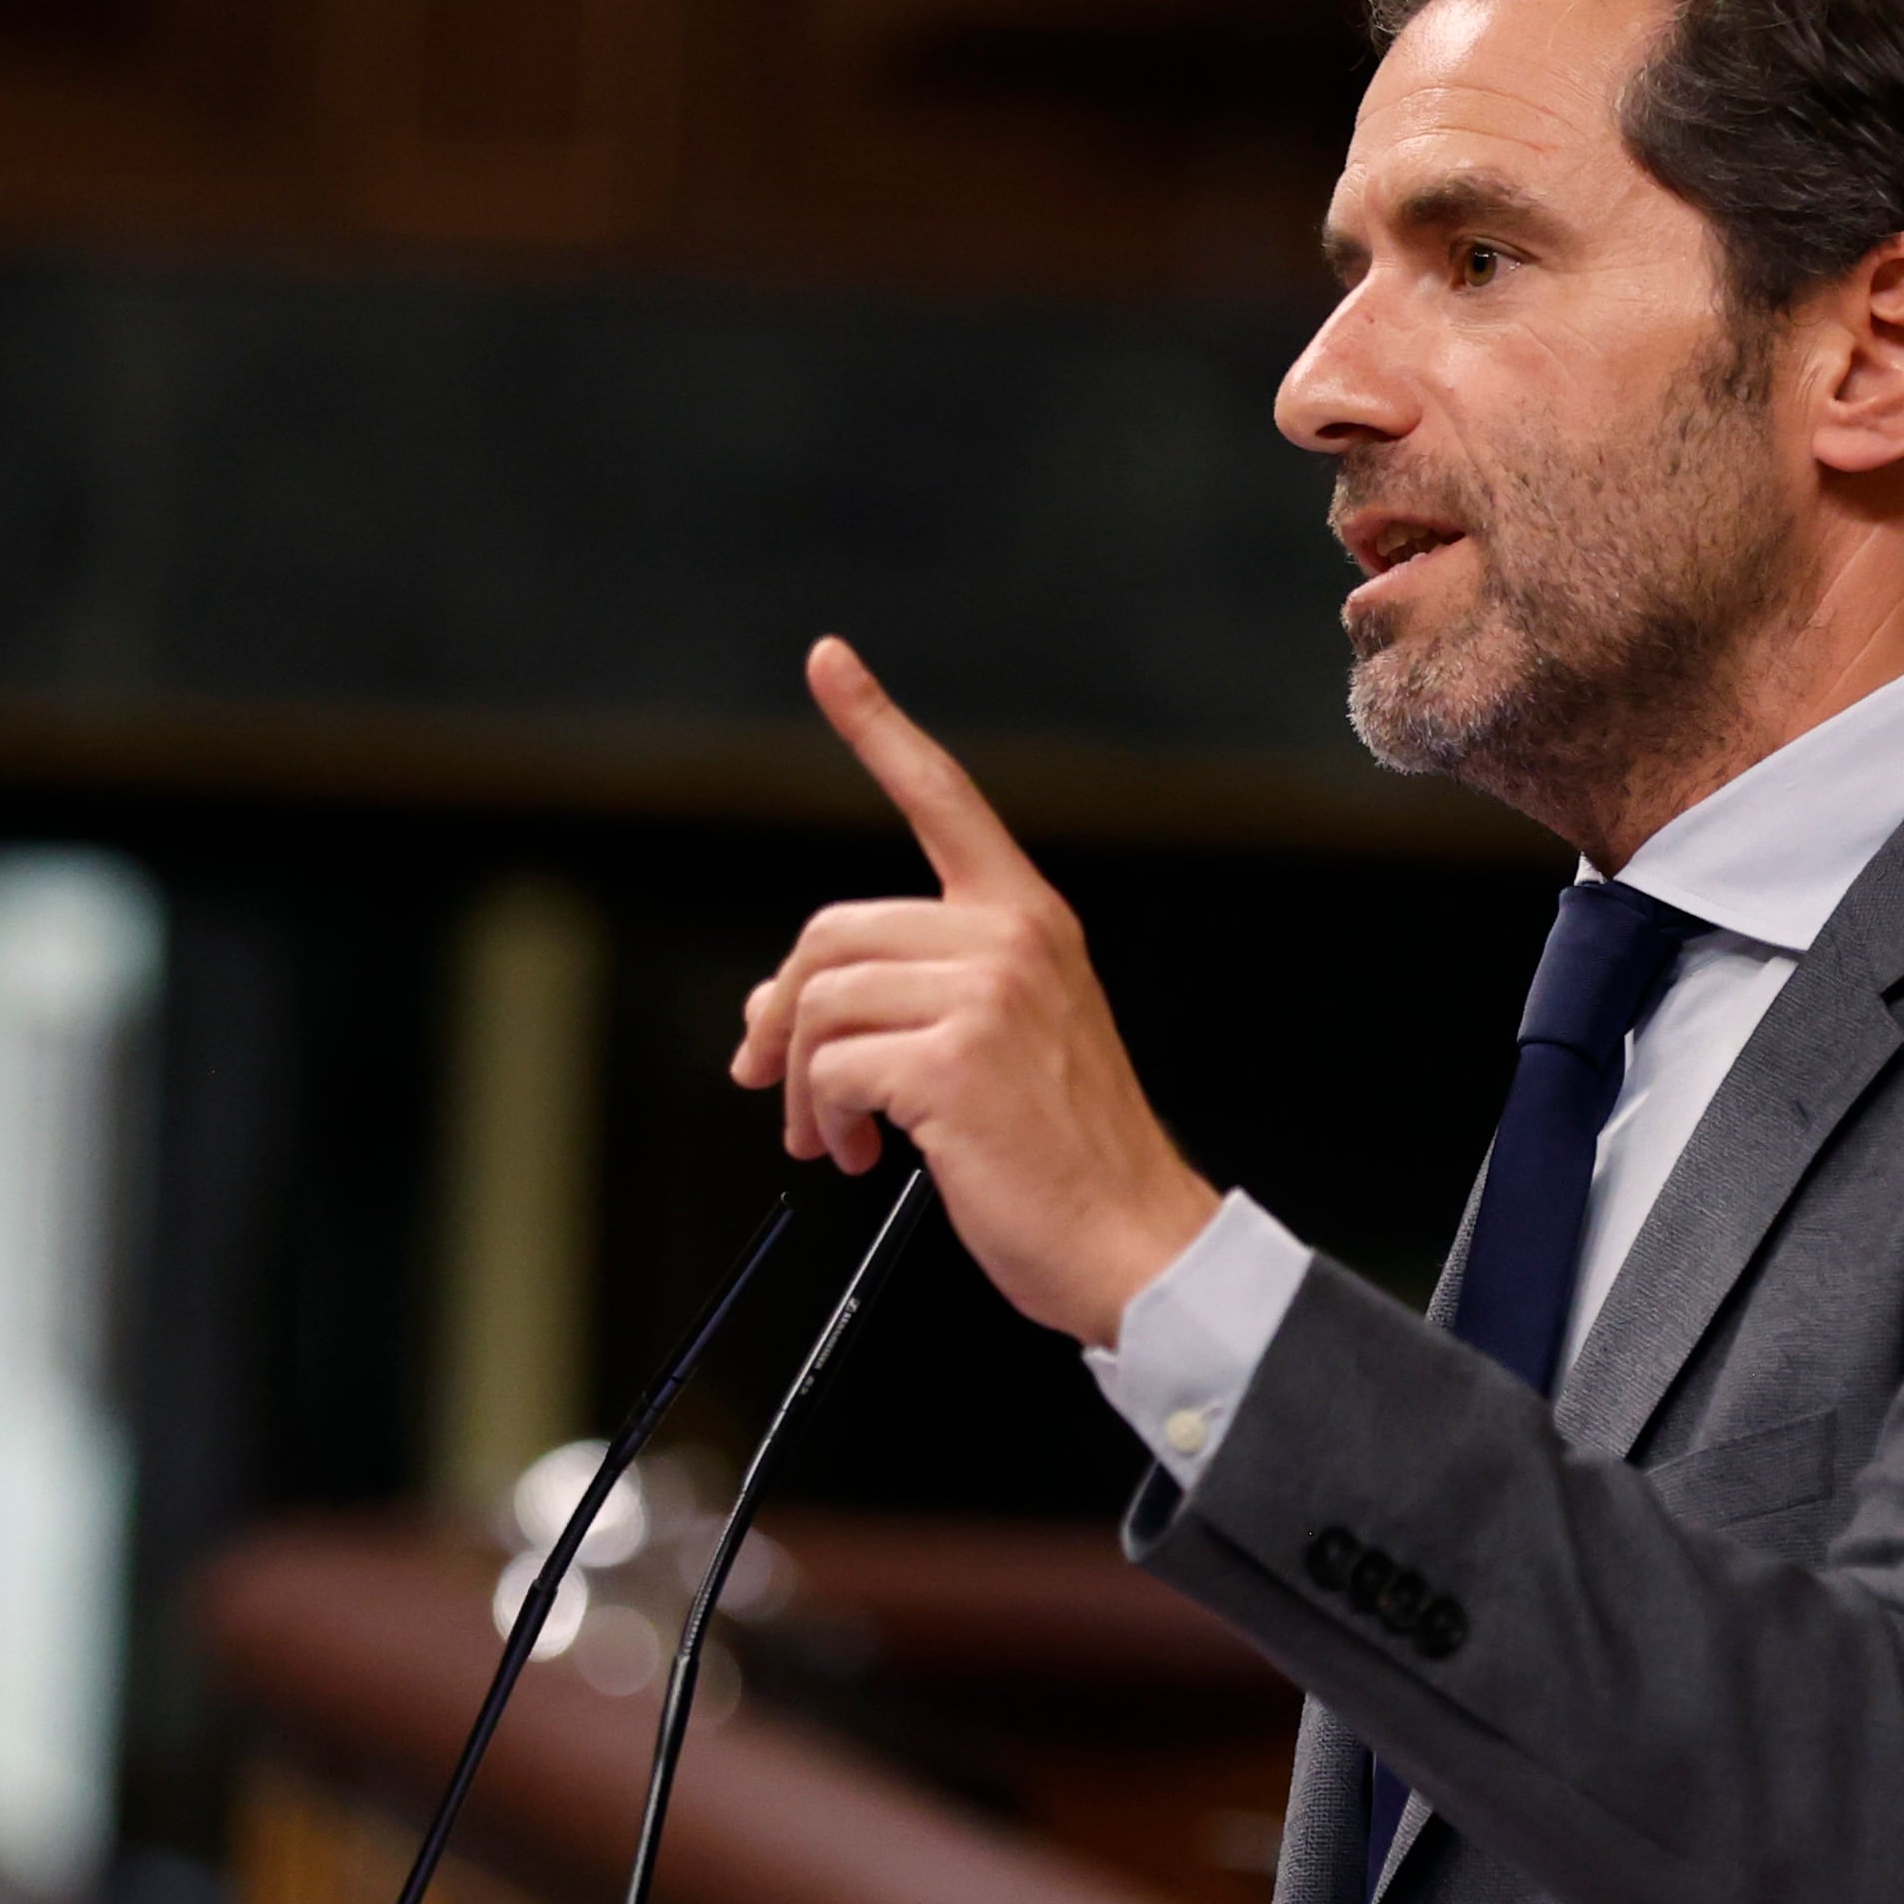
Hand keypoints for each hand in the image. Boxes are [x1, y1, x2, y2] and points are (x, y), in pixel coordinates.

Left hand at [732, 640, 1221, 1343]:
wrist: (1133, 1242)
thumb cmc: (1067, 1160)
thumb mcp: (1000, 1047)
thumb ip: (910, 1001)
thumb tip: (775, 1015)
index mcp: (1028, 922)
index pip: (942, 797)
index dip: (876, 725)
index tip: (829, 661)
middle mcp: (1011, 939)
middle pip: (831, 931)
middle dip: (782, 1014)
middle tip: (770, 1081)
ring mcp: (986, 995)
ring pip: (821, 1002)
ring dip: (803, 1085)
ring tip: (835, 1136)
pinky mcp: (954, 1061)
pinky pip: (832, 1067)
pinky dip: (825, 1118)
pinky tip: (865, 1152)